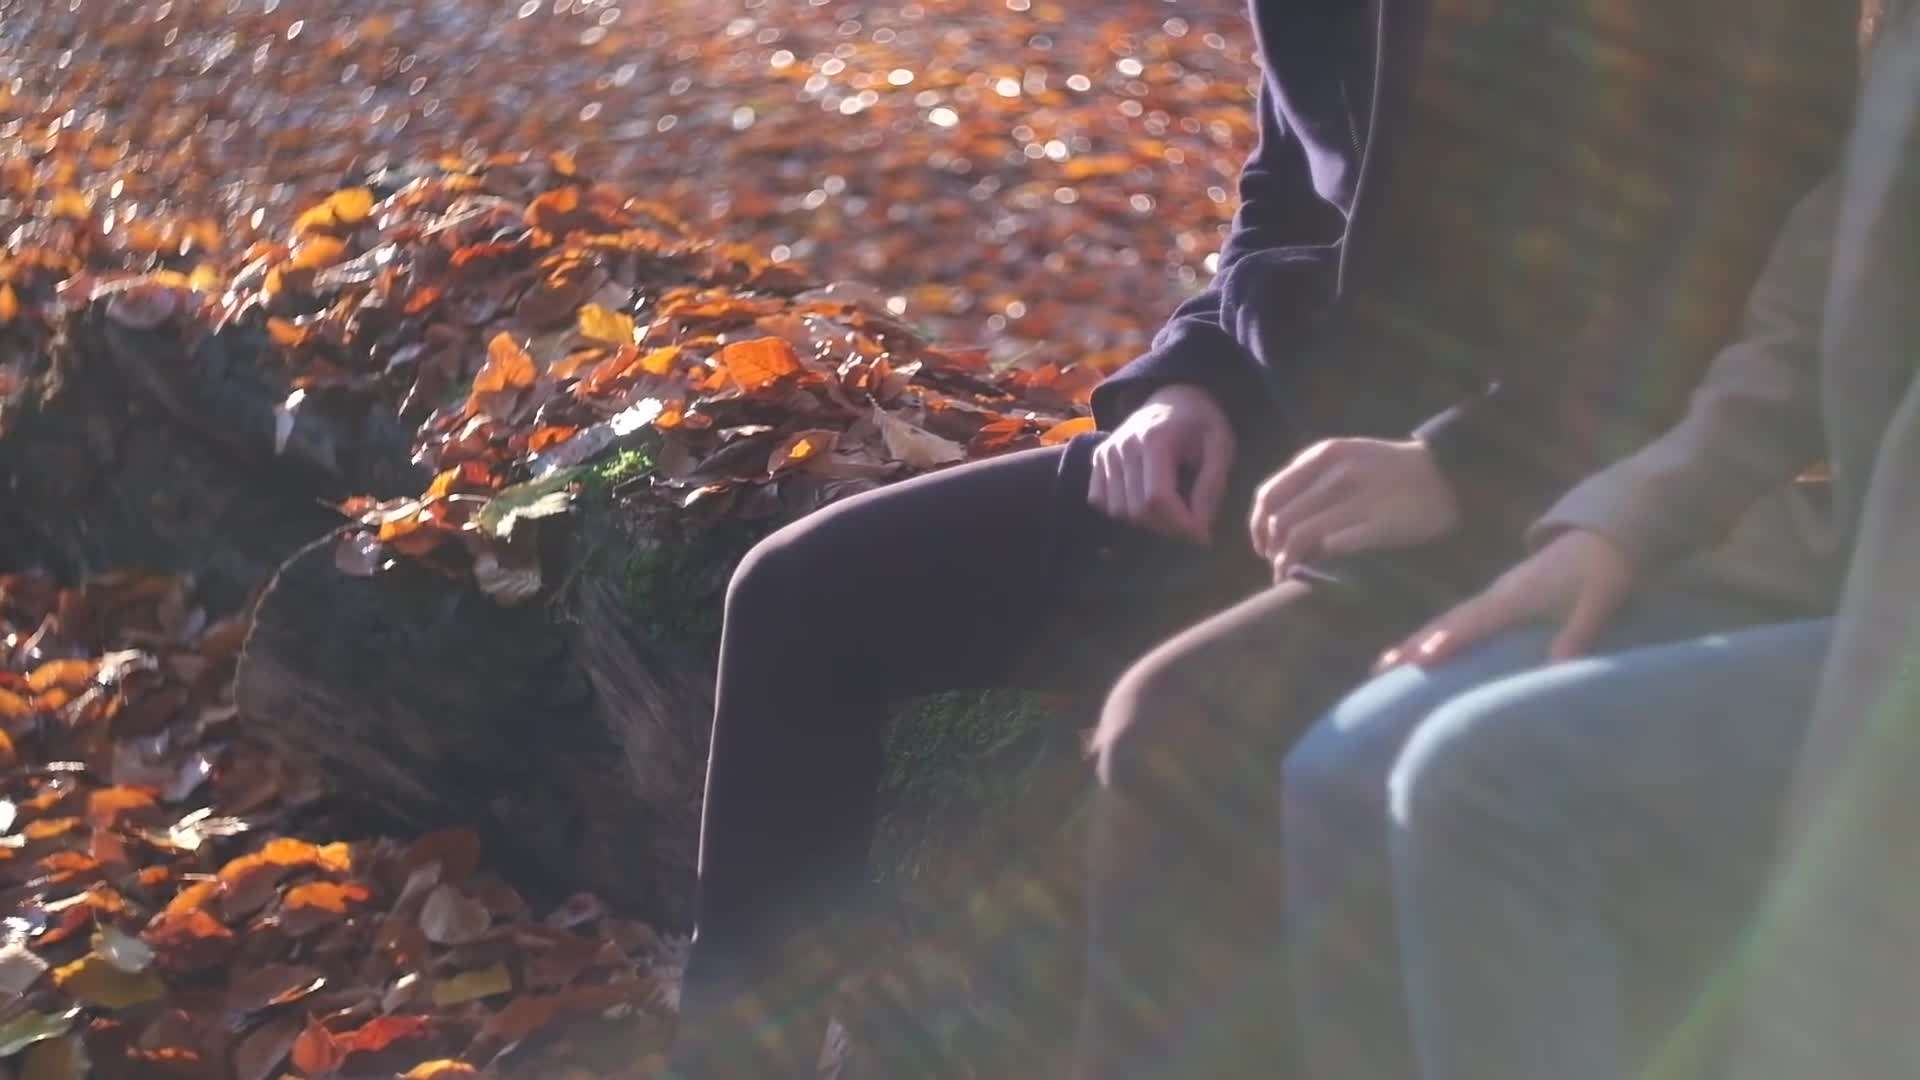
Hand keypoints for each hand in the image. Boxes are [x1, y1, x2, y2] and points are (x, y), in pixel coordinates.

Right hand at [1088, 384, 1234, 542]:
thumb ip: (1211, 487)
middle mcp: (1123, 446)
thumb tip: (1199, 530)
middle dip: (1167, 527)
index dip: (1180, 524)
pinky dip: (1122, 510)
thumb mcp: (1220, 447)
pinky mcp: (1098, 457)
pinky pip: (1099, 500)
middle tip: (1190, 525)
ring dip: (1146, 522)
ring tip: (1171, 511)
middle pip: (1137, 510)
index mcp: (1156, 440)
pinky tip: (1145, 499)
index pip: (1157, 498)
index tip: (1202, 532)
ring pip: (1117, 511)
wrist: (1174, 396)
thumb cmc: (1201, 423)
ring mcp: (1107, 452)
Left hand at [1248, 437, 1460, 580]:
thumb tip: (1274, 520)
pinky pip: (1334, 546)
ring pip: (1300, 536)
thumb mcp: (1347, 457)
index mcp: (1324, 455)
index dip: (1257, 527)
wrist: (1447, 473)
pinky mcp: (1381, 524)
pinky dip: (1317, 562)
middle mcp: (1337, 473)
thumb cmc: (1390, 469)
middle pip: (1281, 520)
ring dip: (1287, 563)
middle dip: (1271, 551)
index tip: (1263, 548)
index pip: (1269, 496)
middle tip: (1276, 568)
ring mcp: (1359, 498)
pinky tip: (1316, 574)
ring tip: (1289, 576)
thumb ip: (1311, 479)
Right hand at [1377, 528, 1635, 670]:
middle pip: (1447, 621)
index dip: (1447, 640)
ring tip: (1386, 663)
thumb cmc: (1604, 567)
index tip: (1420, 659)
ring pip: (1448, 619)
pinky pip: (1460, 619)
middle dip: (1413, 644)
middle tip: (1379, 668)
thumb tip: (1558, 667)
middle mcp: (1497, 595)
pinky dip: (1436, 634)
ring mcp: (1496, 595)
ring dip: (1417, 641)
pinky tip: (1425, 649)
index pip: (1474, 621)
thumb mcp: (1601, 598)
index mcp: (1516, 596)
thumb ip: (1580, 631)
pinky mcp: (1501, 599)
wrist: (1605, 531)